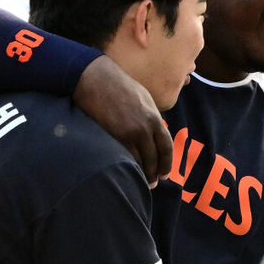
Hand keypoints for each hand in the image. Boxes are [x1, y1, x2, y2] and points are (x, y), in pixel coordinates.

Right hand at [72, 55, 172, 184]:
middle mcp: (145, 128)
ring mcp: (129, 133)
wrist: (97, 80)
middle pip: (154, 158)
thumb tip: (153, 132)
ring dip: (141, 174)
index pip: (166, 147)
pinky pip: (124, 157)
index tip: (164, 174)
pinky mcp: (113, 136)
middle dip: (154, 173)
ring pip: (139, 161)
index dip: (167, 163)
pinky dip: (127, 167)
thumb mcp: (144, 98)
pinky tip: (126, 172)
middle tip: (153, 184)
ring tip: (140, 183)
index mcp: (155, 118)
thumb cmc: (119, 86)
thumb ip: (151, 117)